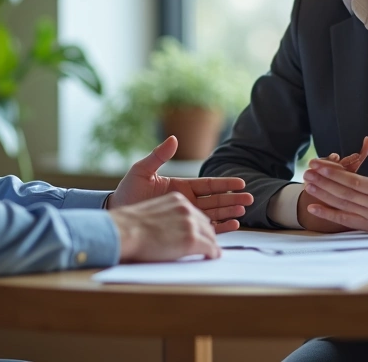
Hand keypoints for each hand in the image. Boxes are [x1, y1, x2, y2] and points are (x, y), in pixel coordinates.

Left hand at [108, 136, 252, 232]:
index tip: (241, 182)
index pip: (208, 184)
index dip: (225, 183)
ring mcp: (185, 215)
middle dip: (233, 199)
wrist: (117, 213)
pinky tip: (232, 225)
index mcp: (181, 186)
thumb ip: (158, 156)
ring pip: (213, 214)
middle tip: (249, 199)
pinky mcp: (182, 229)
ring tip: (243, 211)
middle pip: (216, 199)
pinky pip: (204, 229)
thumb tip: (173, 138)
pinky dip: (219, 227)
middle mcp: (187, 200)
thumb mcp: (142, 170)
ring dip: (229, 212)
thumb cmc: (128, 191)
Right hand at [110, 192, 221, 261]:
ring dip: (213, 243)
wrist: (124, 231)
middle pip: (207, 222)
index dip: (201, 222)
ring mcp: (190, 223)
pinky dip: (213, 252)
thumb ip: (166, 210)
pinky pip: (210, 247)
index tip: (204, 230)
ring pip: (211, 234)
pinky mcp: (191, 239)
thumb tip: (169, 223)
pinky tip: (213, 256)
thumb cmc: (130, 223)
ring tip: (214, 252)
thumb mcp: (151, 203)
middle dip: (209, 233)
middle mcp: (187, 208)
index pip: (196, 211)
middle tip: (212, 244)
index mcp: (177, 198)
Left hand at [301, 137, 367, 232]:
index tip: (319, 166)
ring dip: (322, 195)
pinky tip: (313, 206)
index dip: (335, 174)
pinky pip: (344, 220)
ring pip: (342, 206)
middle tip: (308, 172)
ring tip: (307, 184)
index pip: (354, 182)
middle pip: (345, 193)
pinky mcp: (366, 226)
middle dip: (324, 182)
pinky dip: (327, 214)